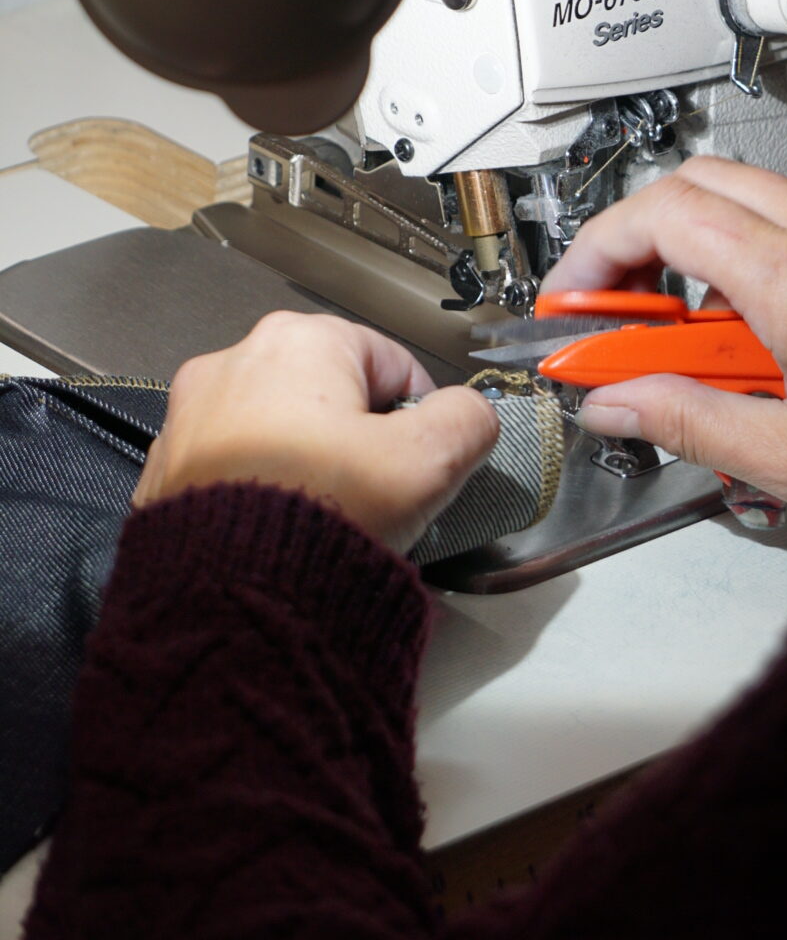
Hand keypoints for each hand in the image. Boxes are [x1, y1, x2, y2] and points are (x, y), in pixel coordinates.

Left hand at [133, 312, 497, 553]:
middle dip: (359, 441)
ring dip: (309, 465)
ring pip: (280, 431)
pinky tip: (280, 534)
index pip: (392, 363)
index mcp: (299, 340)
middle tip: (377, 496)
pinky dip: (262, 492)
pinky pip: (235, 469)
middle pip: (331, 395)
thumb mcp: (429, 462)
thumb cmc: (321, 515)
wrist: (227, 599)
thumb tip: (470, 414)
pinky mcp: (163, 468)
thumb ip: (467, 420)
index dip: (420, 416)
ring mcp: (189, 416)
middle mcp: (233, 361)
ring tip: (329, 518)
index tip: (422, 464)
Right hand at [543, 158, 786, 521]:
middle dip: (641, 236)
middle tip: (622, 305)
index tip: (577, 294)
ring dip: (705, 245)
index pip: (664, 215)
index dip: (599, 250)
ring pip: (755, 194)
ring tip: (702, 335)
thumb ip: (685, 419)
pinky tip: (773, 327)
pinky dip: (766, 251)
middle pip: (700, 182)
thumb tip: (616, 403)